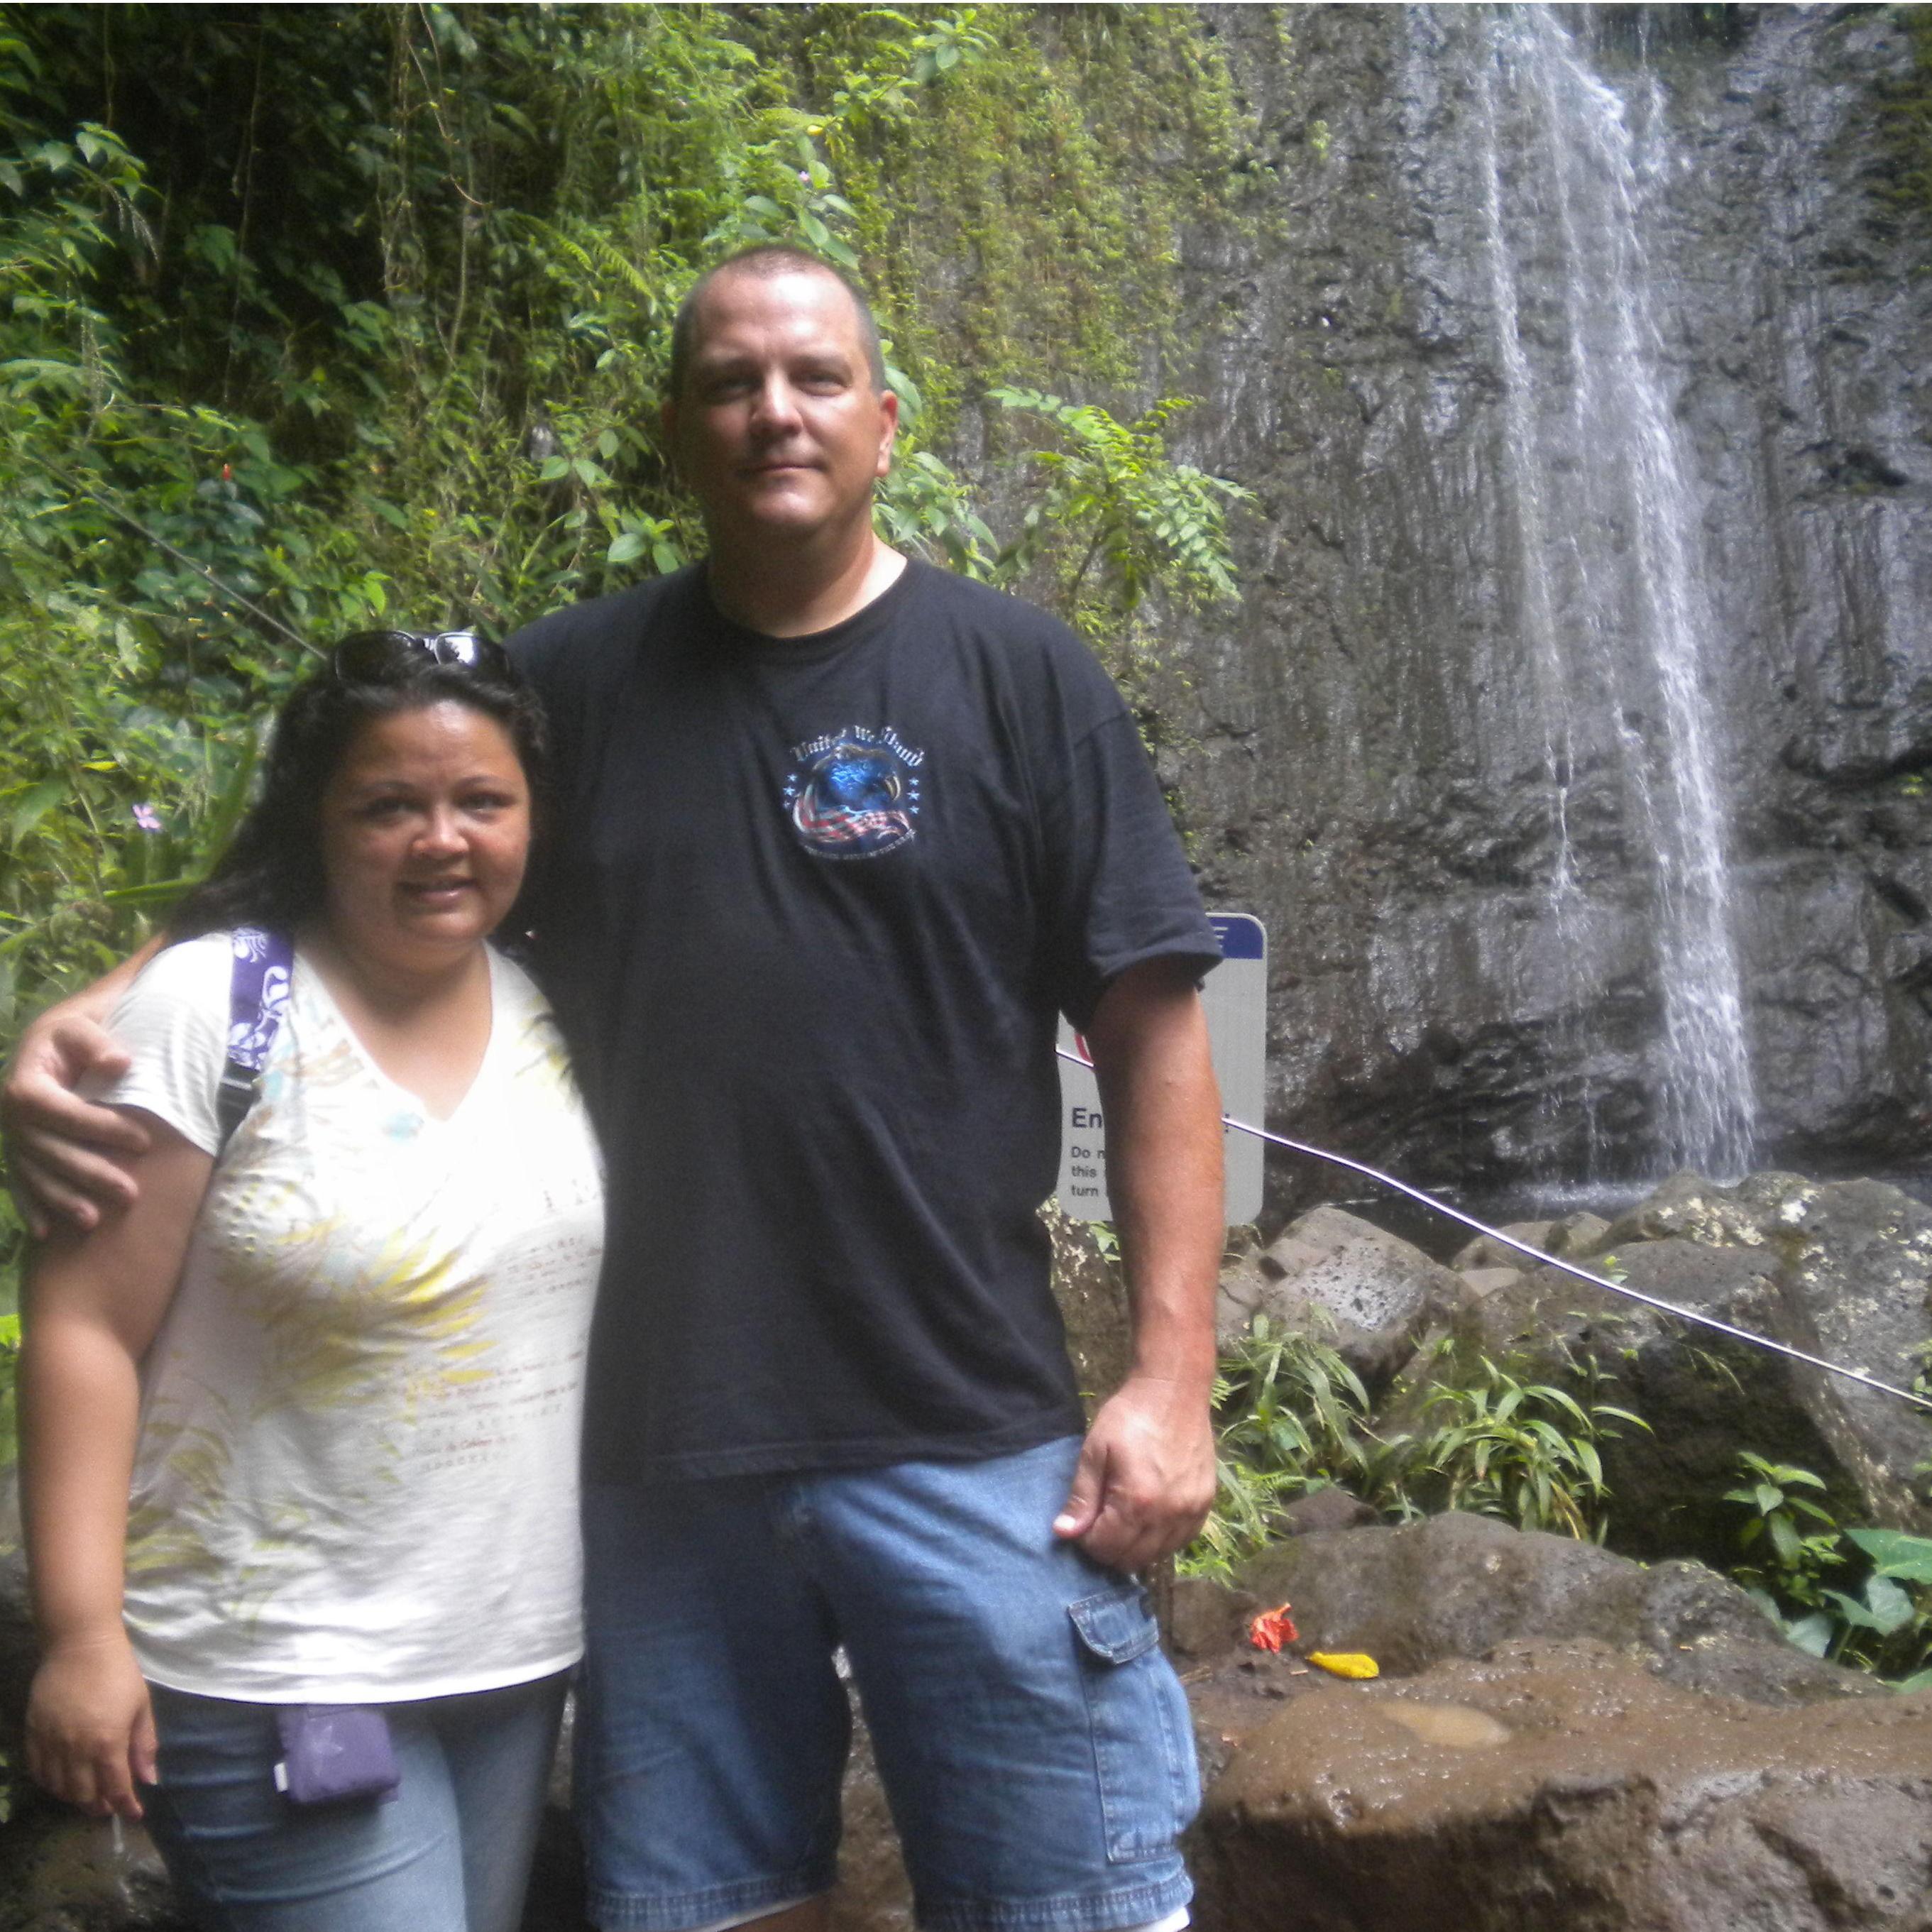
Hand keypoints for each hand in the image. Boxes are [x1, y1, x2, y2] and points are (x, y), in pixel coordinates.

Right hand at [3, 1005, 145, 1236]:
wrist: (54, 1041)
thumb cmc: (76, 1032)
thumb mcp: (83, 1026)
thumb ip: (97, 1044)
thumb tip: (119, 1063)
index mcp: (24, 1083)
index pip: (60, 1111)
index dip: (99, 1127)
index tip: (144, 1140)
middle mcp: (9, 1114)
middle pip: (48, 1150)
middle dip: (89, 1173)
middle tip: (129, 1192)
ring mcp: (11, 1136)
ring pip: (34, 1173)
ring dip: (61, 1199)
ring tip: (94, 1221)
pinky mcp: (16, 1151)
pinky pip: (18, 1182)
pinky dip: (31, 1206)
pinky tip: (45, 1232)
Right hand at [25, 1632, 157, 1819]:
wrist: (80, 1645)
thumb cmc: (119, 1672)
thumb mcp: (141, 1706)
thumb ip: (144, 1745)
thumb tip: (149, 1780)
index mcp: (107, 1742)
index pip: (116, 1787)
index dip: (126, 1805)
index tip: (134, 1814)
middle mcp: (76, 1749)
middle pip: (84, 1794)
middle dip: (100, 1806)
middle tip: (110, 1806)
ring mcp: (51, 1743)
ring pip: (59, 1788)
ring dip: (75, 1798)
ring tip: (88, 1796)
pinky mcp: (33, 1734)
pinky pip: (38, 1772)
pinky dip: (50, 1784)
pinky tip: (62, 1782)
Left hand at [1052, 1372, 1216, 1573]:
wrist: (1174, 1391)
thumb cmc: (1129, 1416)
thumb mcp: (1095, 1450)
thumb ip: (1082, 1496)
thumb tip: (1064, 1533)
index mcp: (1137, 1502)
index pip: (1105, 1548)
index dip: (1086, 1540)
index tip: (1082, 1520)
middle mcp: (1168, 1515)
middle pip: (1131, 1559)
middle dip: (1109, 1548)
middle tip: (1100, 1521)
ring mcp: (1191, 1512)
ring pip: (1157, 1556)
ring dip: (1135, 1547)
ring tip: (1123, 1519)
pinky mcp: (1205, 1505)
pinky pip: (1180, 1542)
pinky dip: (1160, 1540)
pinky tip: (1148, 1519)